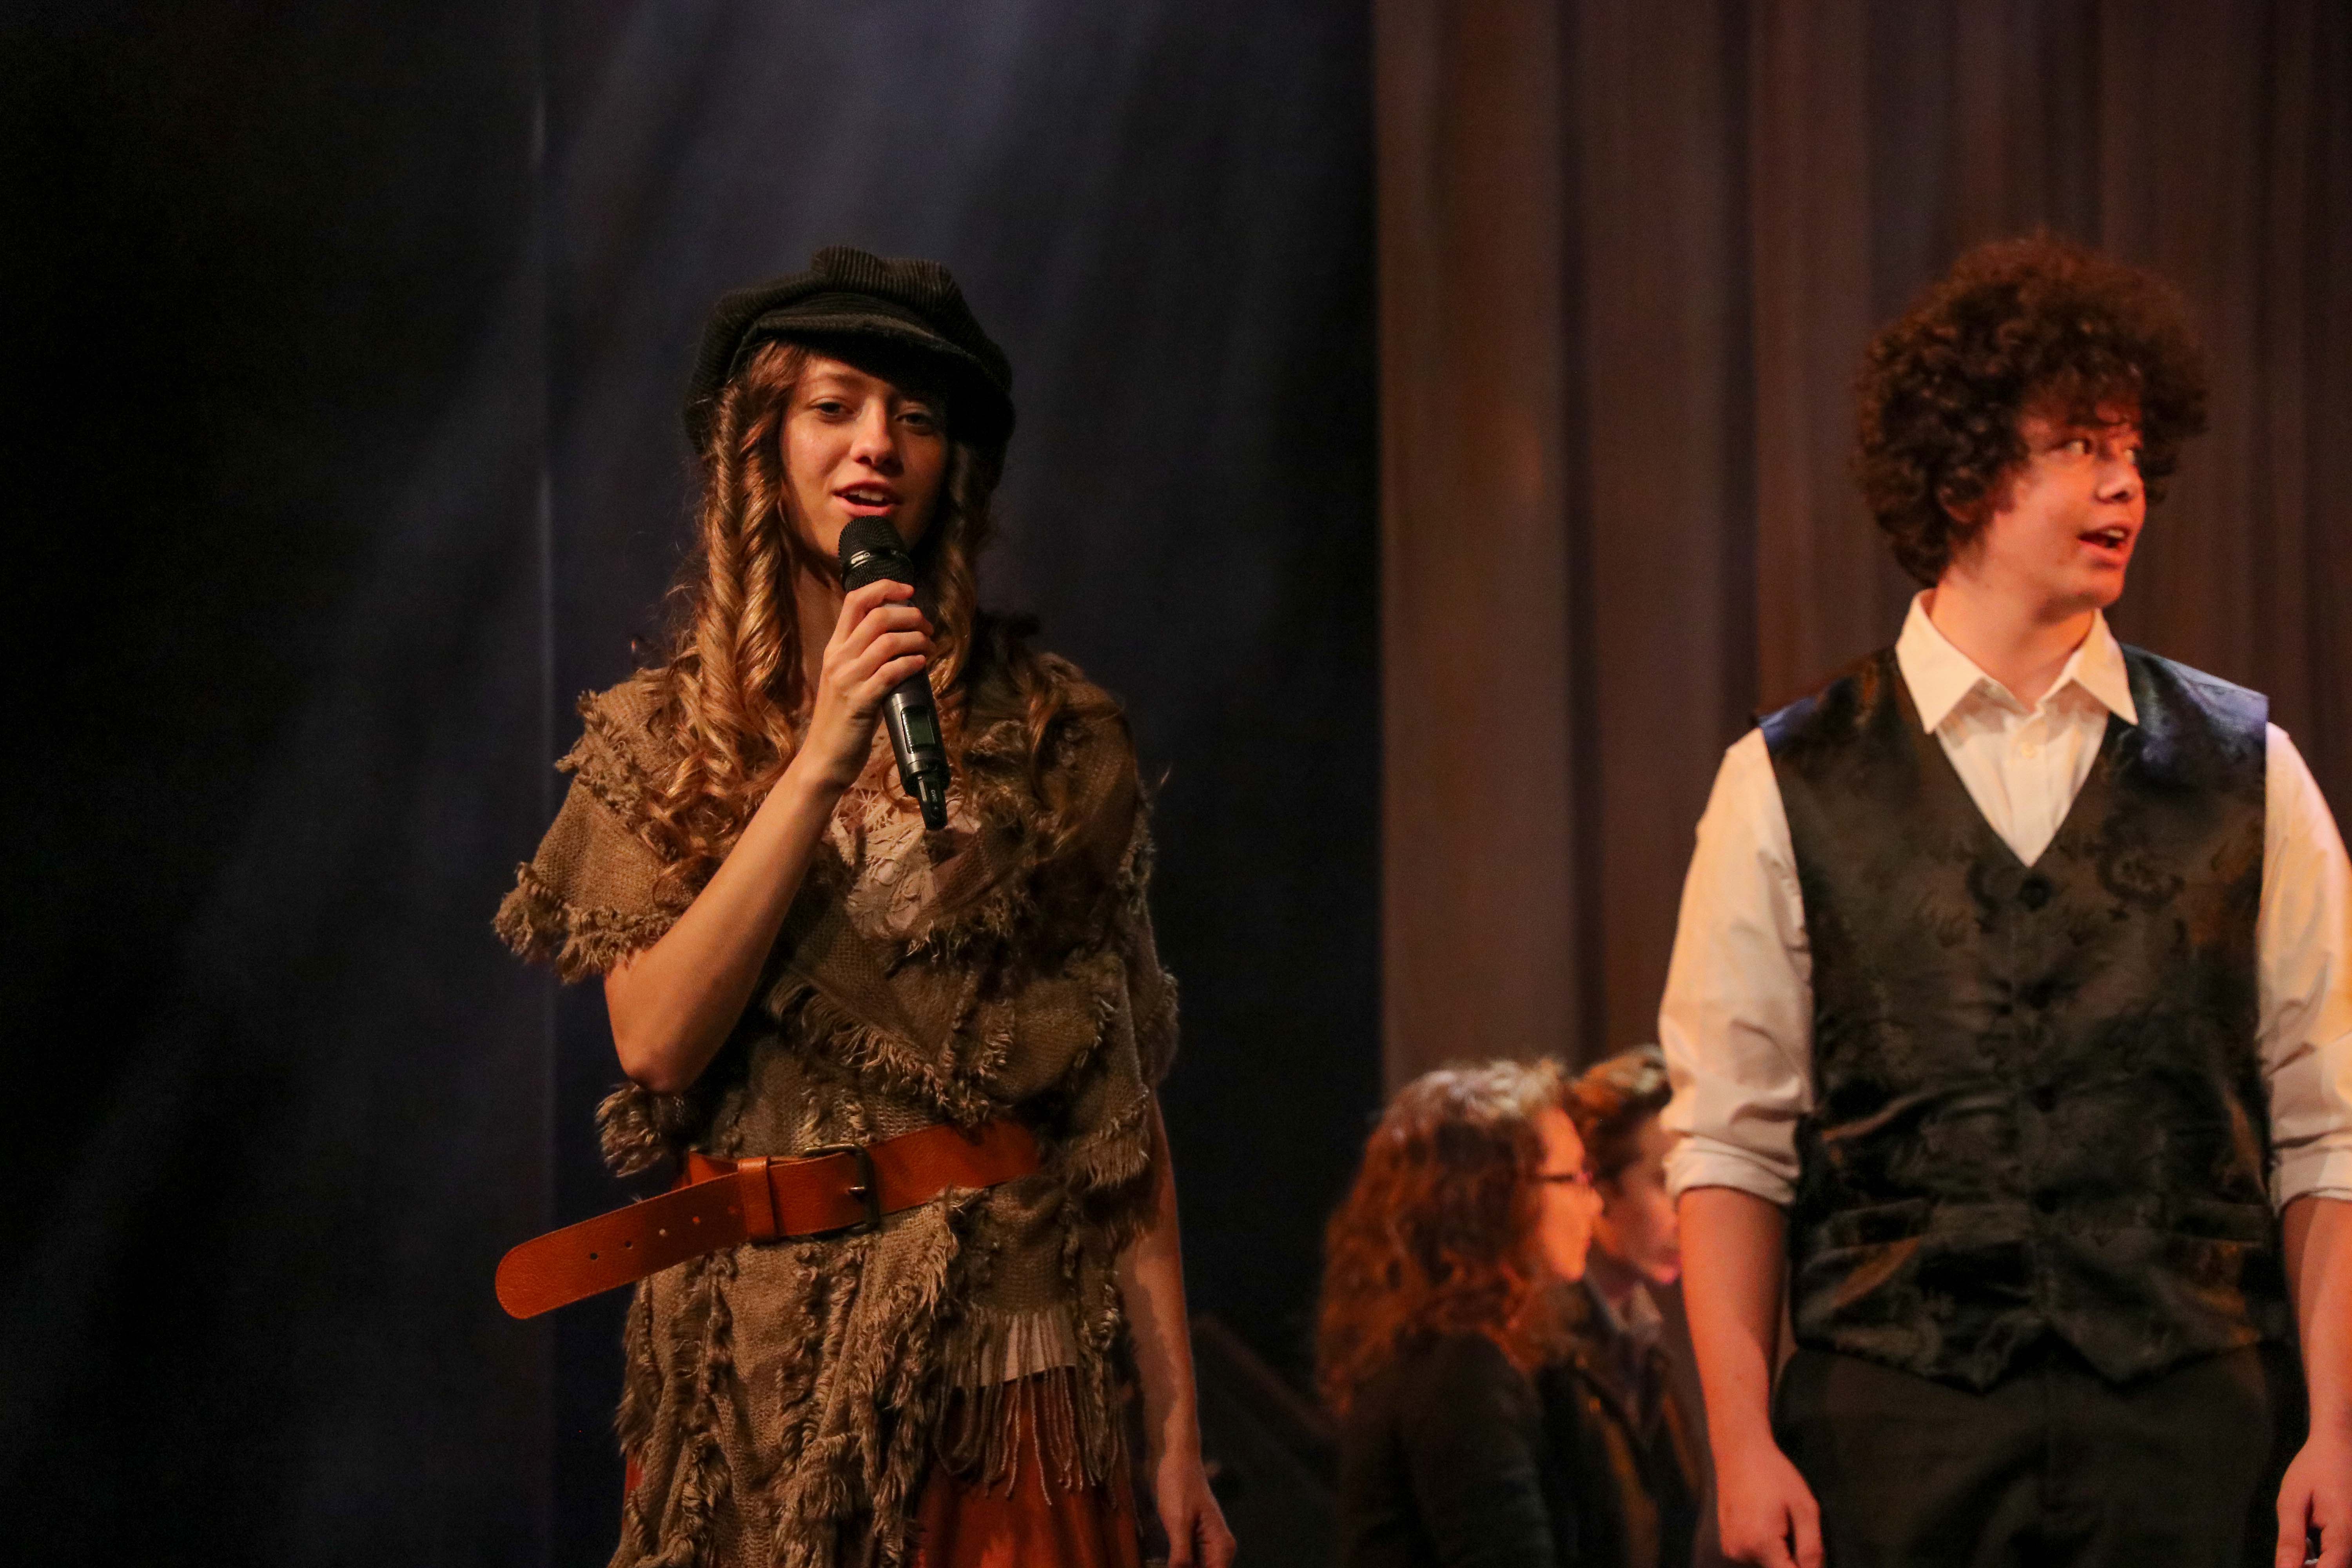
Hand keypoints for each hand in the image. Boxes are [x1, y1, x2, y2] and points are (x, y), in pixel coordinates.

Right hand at [794, 578, 932, 792]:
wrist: (824, 757)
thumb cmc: (842, 719)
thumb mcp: (847, 679)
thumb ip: (865, 656)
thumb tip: (900, 637)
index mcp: (834, 648)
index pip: (855, 600)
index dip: (885, 588)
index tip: (909, 591)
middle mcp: (838, 658)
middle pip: (878, 616)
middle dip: (911, 615)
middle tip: (927, 627)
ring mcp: (848, 680)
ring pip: (887, 642)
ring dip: (916, 640)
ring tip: (929, 648)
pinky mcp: (861, 702)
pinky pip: (891, 673)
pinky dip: (911, 663)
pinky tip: (922, 664)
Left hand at [1148, 1443, 1233, 1567]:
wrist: (1179, 1462)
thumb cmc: (1180, 1486)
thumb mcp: (1178, 1523)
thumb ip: (1181, 1555)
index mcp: (1221, 1546)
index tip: (1176, 1566)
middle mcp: (1220, 1550)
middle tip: (1169, 1560)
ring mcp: (1210, 1546)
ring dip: (1181, 1567)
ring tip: (1166, 1559)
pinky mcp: (1198, 1542)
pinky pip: (1191, 1563)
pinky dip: (1179, 1565)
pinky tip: (1166, 1561)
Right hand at [1714, 1438, 1822, 1567]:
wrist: (1740, 1452)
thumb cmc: (1776, 1475)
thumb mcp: (1805, 1508)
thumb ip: (1813, 1549)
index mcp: (1761, 1544)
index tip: (1811, 1553)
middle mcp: (1740, 1552)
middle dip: (1794, 1561)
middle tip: (1797, 1532)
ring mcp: (1731, 1549)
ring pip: (1767, 1566)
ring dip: (1780, 1557)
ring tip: (1782, 1525)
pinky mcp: (1727, 1544)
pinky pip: (1754, 1558)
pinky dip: (1766, 1551)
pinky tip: (1769, 1525)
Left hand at [2278, 1426, 2351, 1567]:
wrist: (2339, 1447)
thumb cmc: (2313, 1469)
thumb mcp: (2292, 1501)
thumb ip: (2290, 1539)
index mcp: (2345, 1531)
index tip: (2288, 1567)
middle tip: (2292, 1554)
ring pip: (2339, 1563)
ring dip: (2317, 1563)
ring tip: (2300, 1548)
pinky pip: (2342, 1556)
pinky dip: (2325, 1558)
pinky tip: (2309, 1546)